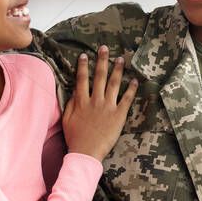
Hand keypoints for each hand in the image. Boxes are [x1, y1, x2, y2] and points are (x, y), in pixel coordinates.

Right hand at [62, 45, 137, 160]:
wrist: (86, 152)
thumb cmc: (75, 138)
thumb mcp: (66, 120)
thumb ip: (69, 104)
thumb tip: (72, 92)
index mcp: (81, 101)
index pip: (82, 79)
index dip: (83, 66)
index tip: (84, 55)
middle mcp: (95, 100)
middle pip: (99, 76)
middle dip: (102, 61)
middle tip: (104, 48)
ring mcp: (108, 107)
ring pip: (114, 84)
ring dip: (117, 70)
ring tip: (121, 59)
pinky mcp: (119, 115)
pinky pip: (126, 99)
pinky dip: (131, 89)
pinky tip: (135, 80)